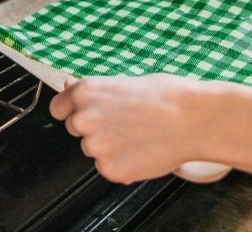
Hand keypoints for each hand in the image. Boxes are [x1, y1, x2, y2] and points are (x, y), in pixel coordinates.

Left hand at [48, 74, 203, 183]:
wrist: (193, 119)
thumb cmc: (166, 96)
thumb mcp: (124, 82)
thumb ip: (93, 90)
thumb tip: (68, 84)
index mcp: (85, 92)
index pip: (58, 108)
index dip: (73, 109)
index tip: (85, 112)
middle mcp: (85, 119)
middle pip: (75, 129)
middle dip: (94, 127)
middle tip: (124, 121)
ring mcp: (96, 147)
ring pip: (93, 149)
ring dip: (109, 145)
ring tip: (138, 134)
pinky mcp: (109, 169)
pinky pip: (108, 167)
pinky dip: (121, 163)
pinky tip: (142, 149)